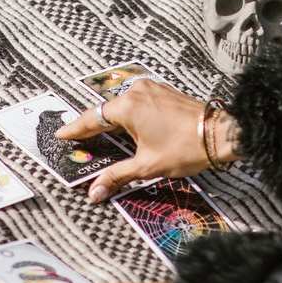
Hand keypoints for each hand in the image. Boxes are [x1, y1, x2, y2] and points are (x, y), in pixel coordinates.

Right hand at [58, 80, 240, 201]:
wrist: (220, 134)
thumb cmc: (184, 149)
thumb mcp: (147, 166)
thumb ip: (116, 176)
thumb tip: (94, 193)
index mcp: (128, 107)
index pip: (92, 118)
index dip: (75, 130)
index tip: (60, 135)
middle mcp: (136, 92)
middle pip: (106, 110)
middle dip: (92, 126)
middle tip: (76, 137)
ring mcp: (151, 89)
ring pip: (122, 105)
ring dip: (111, 120)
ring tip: (98, 134)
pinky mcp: (163, 92)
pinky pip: (137, 102)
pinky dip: (128, 115)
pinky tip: (125, 127)